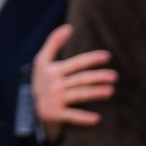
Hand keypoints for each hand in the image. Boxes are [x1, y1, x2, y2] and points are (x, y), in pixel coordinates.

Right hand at [32, 24, 116, 144]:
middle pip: (81, 79)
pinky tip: (97, 119)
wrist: (31, 106)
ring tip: (110, 91)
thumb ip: (53, 42)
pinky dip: (83, 118)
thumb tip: (69, 27)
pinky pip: (72, 116)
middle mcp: (55, 84)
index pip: (76, 63)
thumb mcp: (42, 60)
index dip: (91, 59)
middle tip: (114, 76)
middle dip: (97, 77)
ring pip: (79, 95)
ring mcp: (56, 100)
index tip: (107, 56)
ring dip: (95, 93)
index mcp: (53, 70)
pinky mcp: (57, 114)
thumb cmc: (43, 80)